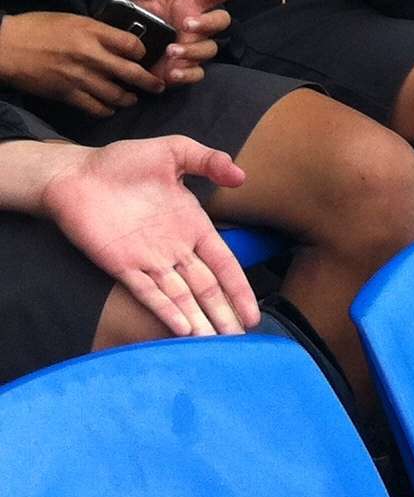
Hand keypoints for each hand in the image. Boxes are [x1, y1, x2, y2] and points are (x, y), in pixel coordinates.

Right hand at [0, 11, 165, 115]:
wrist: (7, 47)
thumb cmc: (38, 28)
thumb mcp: (74, 20)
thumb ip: (98, 31)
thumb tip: (117, 40)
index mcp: (94, 33)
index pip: (133, 45)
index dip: (144, 52)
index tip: (145, 56)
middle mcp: (91, 56)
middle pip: (131, 72)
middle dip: (149, 82)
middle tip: (159, 86)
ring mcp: (80, 77)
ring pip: (116, 94)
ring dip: (129, 98)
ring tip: (134, 99)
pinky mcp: (67, 94)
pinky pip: (94, 107)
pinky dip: (106, 110)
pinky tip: (110, 109)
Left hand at [38, 138, 258, 337]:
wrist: (75, 175)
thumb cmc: (124, 161)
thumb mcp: (174, 151)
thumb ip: (208, 160)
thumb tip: (241, 175)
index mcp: (192, 224)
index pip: (223, 263)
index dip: (239, 288)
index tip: (254, 312)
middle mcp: (174, 248)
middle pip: (206, 287)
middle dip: (224, 314)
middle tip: (240, 342)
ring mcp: (148, 260)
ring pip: (180, 296)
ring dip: (198, 320)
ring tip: (215, 345)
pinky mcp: (120, 266)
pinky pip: (147, 293)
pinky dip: (165, 311)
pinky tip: (181, 329)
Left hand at [127, 0, 230, 88]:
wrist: (125, 48)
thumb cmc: (141, 18)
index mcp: (195, 5)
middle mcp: (201, 26)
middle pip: (223, 21)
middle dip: (208, 22)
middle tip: (186, 24)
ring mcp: (196, 47)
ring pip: (210, 48)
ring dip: (193, 50)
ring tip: (171, 50)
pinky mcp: (187, 69)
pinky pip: (198, 73)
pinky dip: (187, 74)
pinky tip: (173, 72)